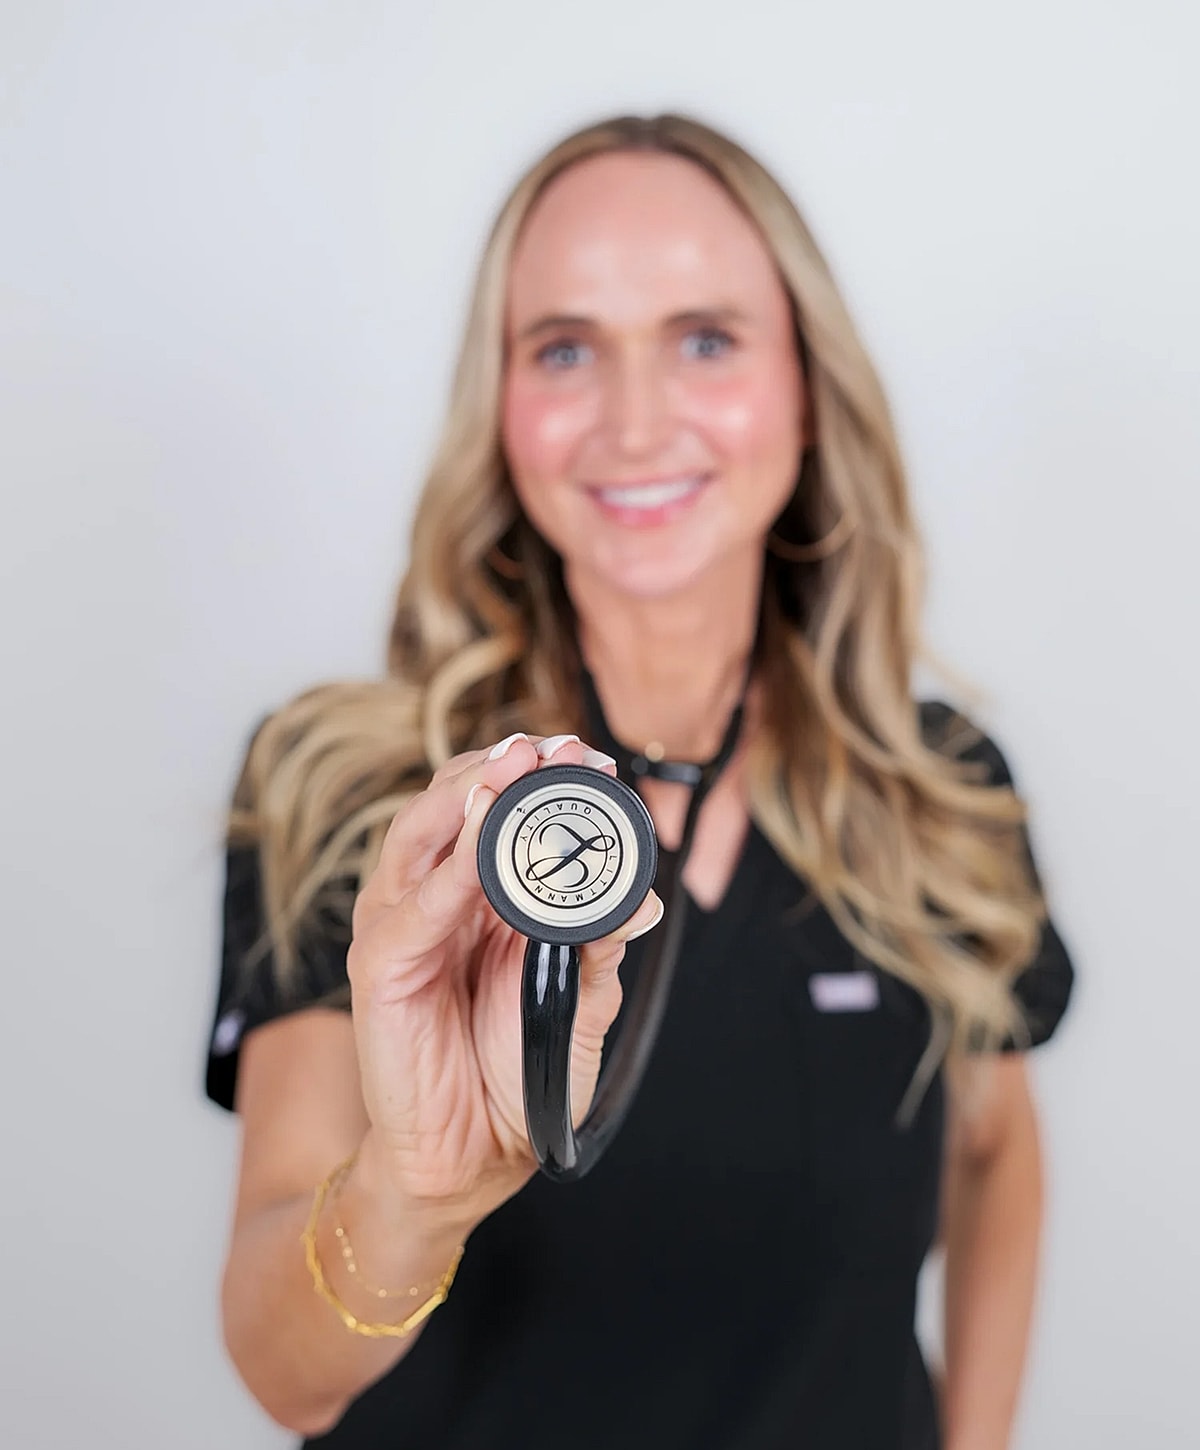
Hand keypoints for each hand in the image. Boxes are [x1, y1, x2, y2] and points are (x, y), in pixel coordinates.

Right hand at [347, 732, 662, 1221]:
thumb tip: (642, 901)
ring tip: (513, 770)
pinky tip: (477, 851)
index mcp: (481, 897)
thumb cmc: (517, 1073)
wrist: (474, 1159)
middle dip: (502, 768)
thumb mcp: (578, 1003)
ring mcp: (402, 929)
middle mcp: (436, 899)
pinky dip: (445, 878)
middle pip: (454, 806)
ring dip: (466, 798)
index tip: (591, 754)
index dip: (539, 776)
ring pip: (420, 839)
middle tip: (553, 746)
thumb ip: (597, 948)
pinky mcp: (379, 972)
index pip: (500, 811)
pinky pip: (411, 914)